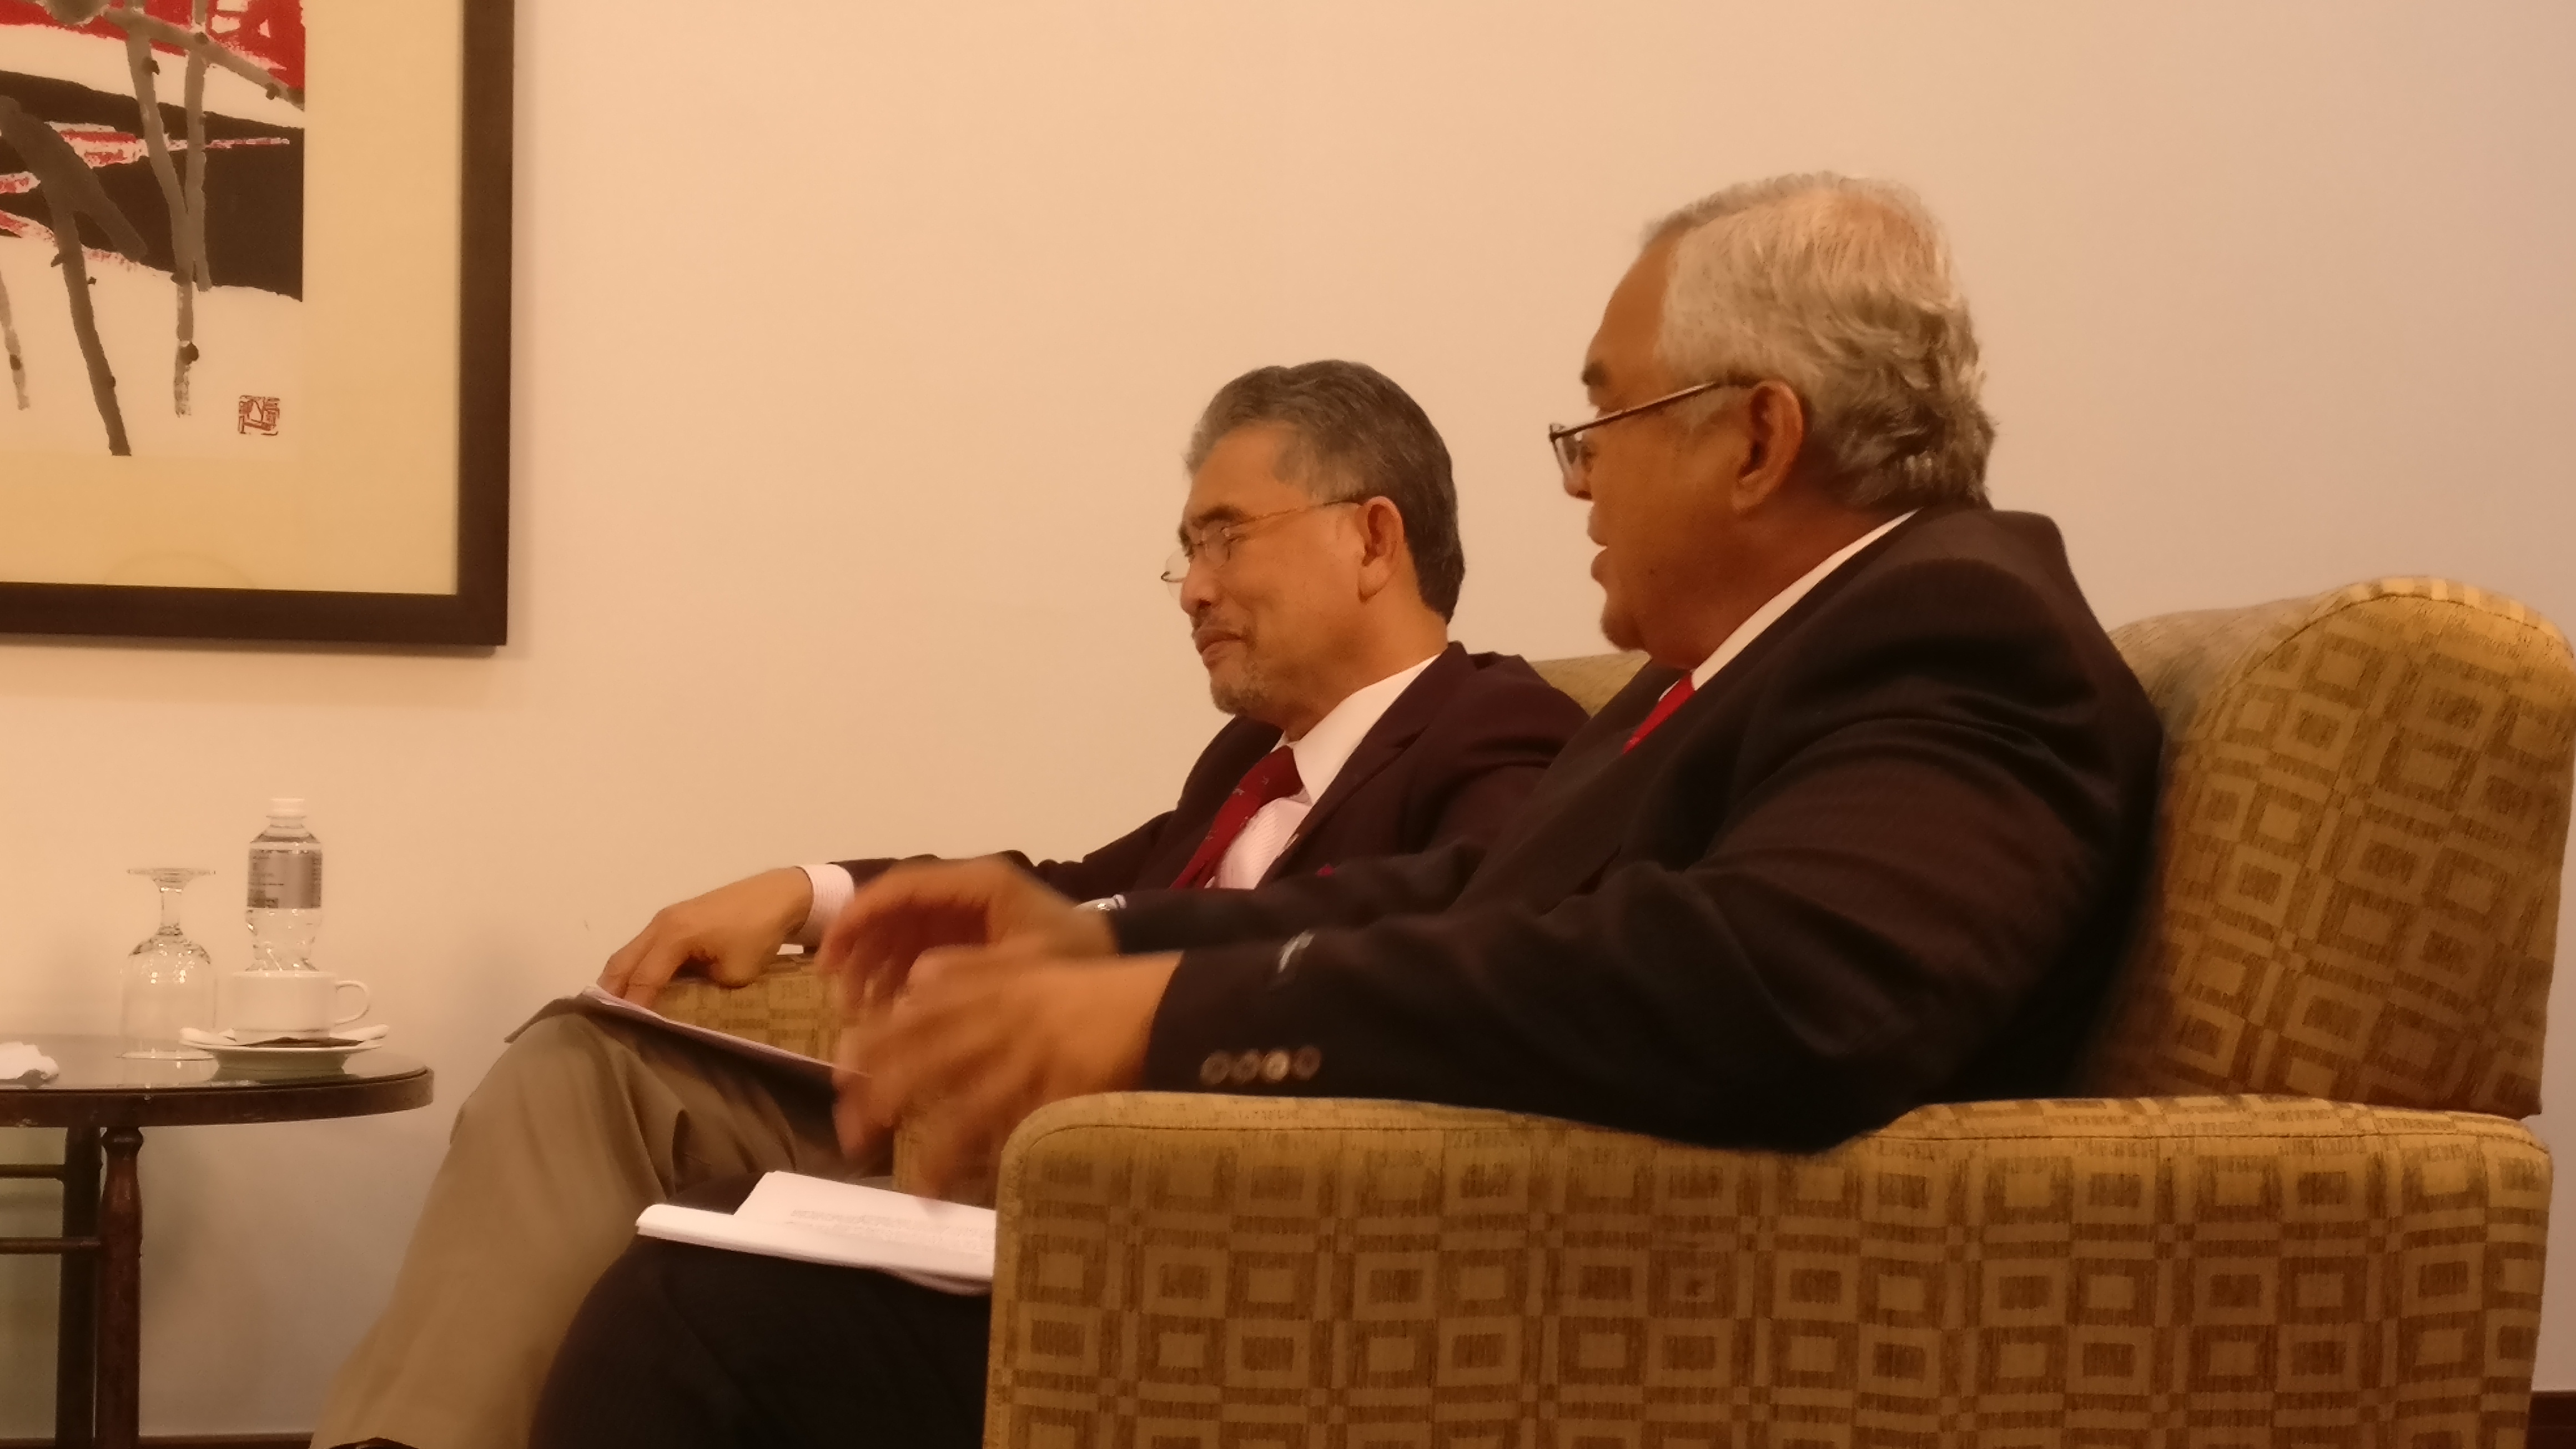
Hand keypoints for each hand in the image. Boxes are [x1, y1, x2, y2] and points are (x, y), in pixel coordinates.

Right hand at [598, 866, 812, 1007]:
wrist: (779, 894)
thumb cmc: (759, 933)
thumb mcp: (735, 973)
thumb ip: (704, 990)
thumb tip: (682, 1003)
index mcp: (674, 935)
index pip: (644, 979)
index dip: (632, 1008)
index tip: (621, 1034)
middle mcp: (661, 924)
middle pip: (623, 962)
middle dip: (610, 993)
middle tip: (600, 1024)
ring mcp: (666, 918)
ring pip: (630, 952)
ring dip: (619, 979)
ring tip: (612, 1010)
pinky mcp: (675, 917)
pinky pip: (644, 946)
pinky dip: (635, 967)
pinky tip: (636, 986)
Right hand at [814, 856, 1114, 1015]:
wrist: (1111, 966)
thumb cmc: (1074, 960)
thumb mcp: (1024, 967)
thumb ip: (969, 973)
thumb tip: (909, 987)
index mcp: (979, 883)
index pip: (902, 886)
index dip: (859, 916)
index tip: (830, 956)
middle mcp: (964, 889)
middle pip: (893, 908)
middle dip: (859, 947)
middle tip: (838, 994)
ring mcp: (963, 912)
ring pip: (900, 930)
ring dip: (874, 966)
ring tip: (859, 1012)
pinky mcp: (967, 936)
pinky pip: (918, 949)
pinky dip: (897, 976)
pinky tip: (886, 1012)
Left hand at [833, 940, 1179, 1194]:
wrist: (1156, 1004)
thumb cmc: (1088, 988)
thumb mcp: (1022, 965)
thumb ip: (968, 973)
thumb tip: (914, 984)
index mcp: (984, 988)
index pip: (908, 1019)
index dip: (868, 1053)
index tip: (840, 1082)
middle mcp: (995, 1024)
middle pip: (920, 1067)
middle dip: (880, 1106)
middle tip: (854, 1142)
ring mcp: (1025, 1062)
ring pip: (963, 1113)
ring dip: (936, 1156)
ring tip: (917, 1191)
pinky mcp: (1057, 1095)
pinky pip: (1016, 1138)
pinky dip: (996, 1165)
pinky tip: (978, 1190)